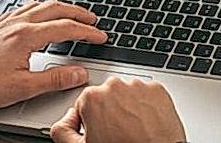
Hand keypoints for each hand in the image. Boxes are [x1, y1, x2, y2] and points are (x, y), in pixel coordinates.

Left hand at [0, 0, 106, 134]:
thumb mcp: (24, 87)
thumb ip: (55, 79)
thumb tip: (79, 73)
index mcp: (26, 36)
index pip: (66, 28)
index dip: (87, 32)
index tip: (99, 36)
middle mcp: (15, 23)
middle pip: (54, 8)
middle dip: (77, 12)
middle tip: (91, 19)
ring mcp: (4, 22)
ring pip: (37, 5)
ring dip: (58, 7)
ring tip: (69, 13)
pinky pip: (21, 8)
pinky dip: (37, 8)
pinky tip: (36, 15)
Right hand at [51, 77, 185, 142]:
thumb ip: (62, 131)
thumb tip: (63, 121)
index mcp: (93, 97)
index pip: (85, 104)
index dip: (91, 121)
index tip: (100, 131)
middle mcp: (115, 86)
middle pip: (107, 97)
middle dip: (109, 112)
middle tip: (117, 133)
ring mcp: (138, 87)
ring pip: (128, 94)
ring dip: (128, 108)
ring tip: (133, 130)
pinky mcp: (158, 90)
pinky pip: (148, 95)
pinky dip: (147, 106)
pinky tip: (146, 123)